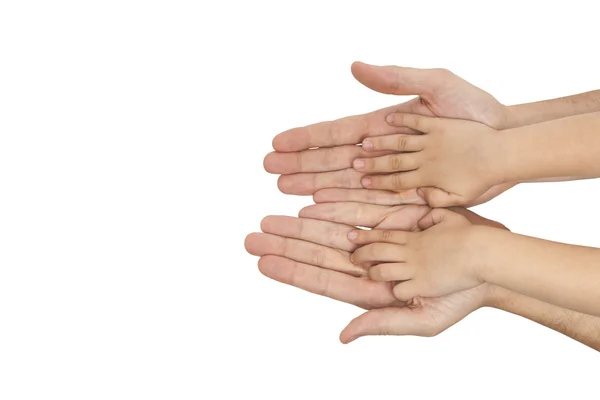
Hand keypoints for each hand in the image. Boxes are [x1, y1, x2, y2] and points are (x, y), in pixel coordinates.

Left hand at [245, 203, 505, 341]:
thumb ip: (380, 324)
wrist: (491, 262)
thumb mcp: (423, 319)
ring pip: (330, 228)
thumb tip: (343, 336)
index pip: (322, 279)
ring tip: (270, 218)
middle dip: (285, 244)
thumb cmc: (462, 297)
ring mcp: (379, 237)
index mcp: (372, 289)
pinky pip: (358, 207)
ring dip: (300, 223)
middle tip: (252, 237)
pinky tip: (311, 201)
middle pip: (317, 252)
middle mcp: (369, 262)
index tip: (262, 261)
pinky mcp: (393, 215)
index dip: (291, 270)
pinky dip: (334, 204)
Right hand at [264, 62, 514, 205]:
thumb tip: (353, 66)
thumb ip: (395, 79)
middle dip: (300, 164)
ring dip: (314, 186)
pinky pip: (370, 202)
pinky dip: (344, 205)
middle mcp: (381, 151)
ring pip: (345, 183)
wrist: (505, 140)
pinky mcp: (408, 194)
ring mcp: (392, 175)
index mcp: (383, 124)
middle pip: (333, 160)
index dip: (306, 139)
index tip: (277, 143)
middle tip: (269, 171)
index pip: (336, 133)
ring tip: (286, 190)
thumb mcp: (436, 85)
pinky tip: (321, 207)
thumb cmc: (474, 109)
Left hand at [350, 208, 485, 300]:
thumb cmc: (472, 237)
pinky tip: (398, 289)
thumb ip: (432, 219)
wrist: (484, 253)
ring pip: (382, 272)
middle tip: (352, 256)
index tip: (351, 235)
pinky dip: (397, 291)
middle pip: (376, 252)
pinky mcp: (423, 285)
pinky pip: (400, 290)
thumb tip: (421, 222)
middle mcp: (411, 254)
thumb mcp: (450, 218)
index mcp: (415, 238)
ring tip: (371, 273)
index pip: (383, 236)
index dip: (365, 236)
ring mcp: (415, 270)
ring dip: (375, 273)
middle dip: (361, 255)